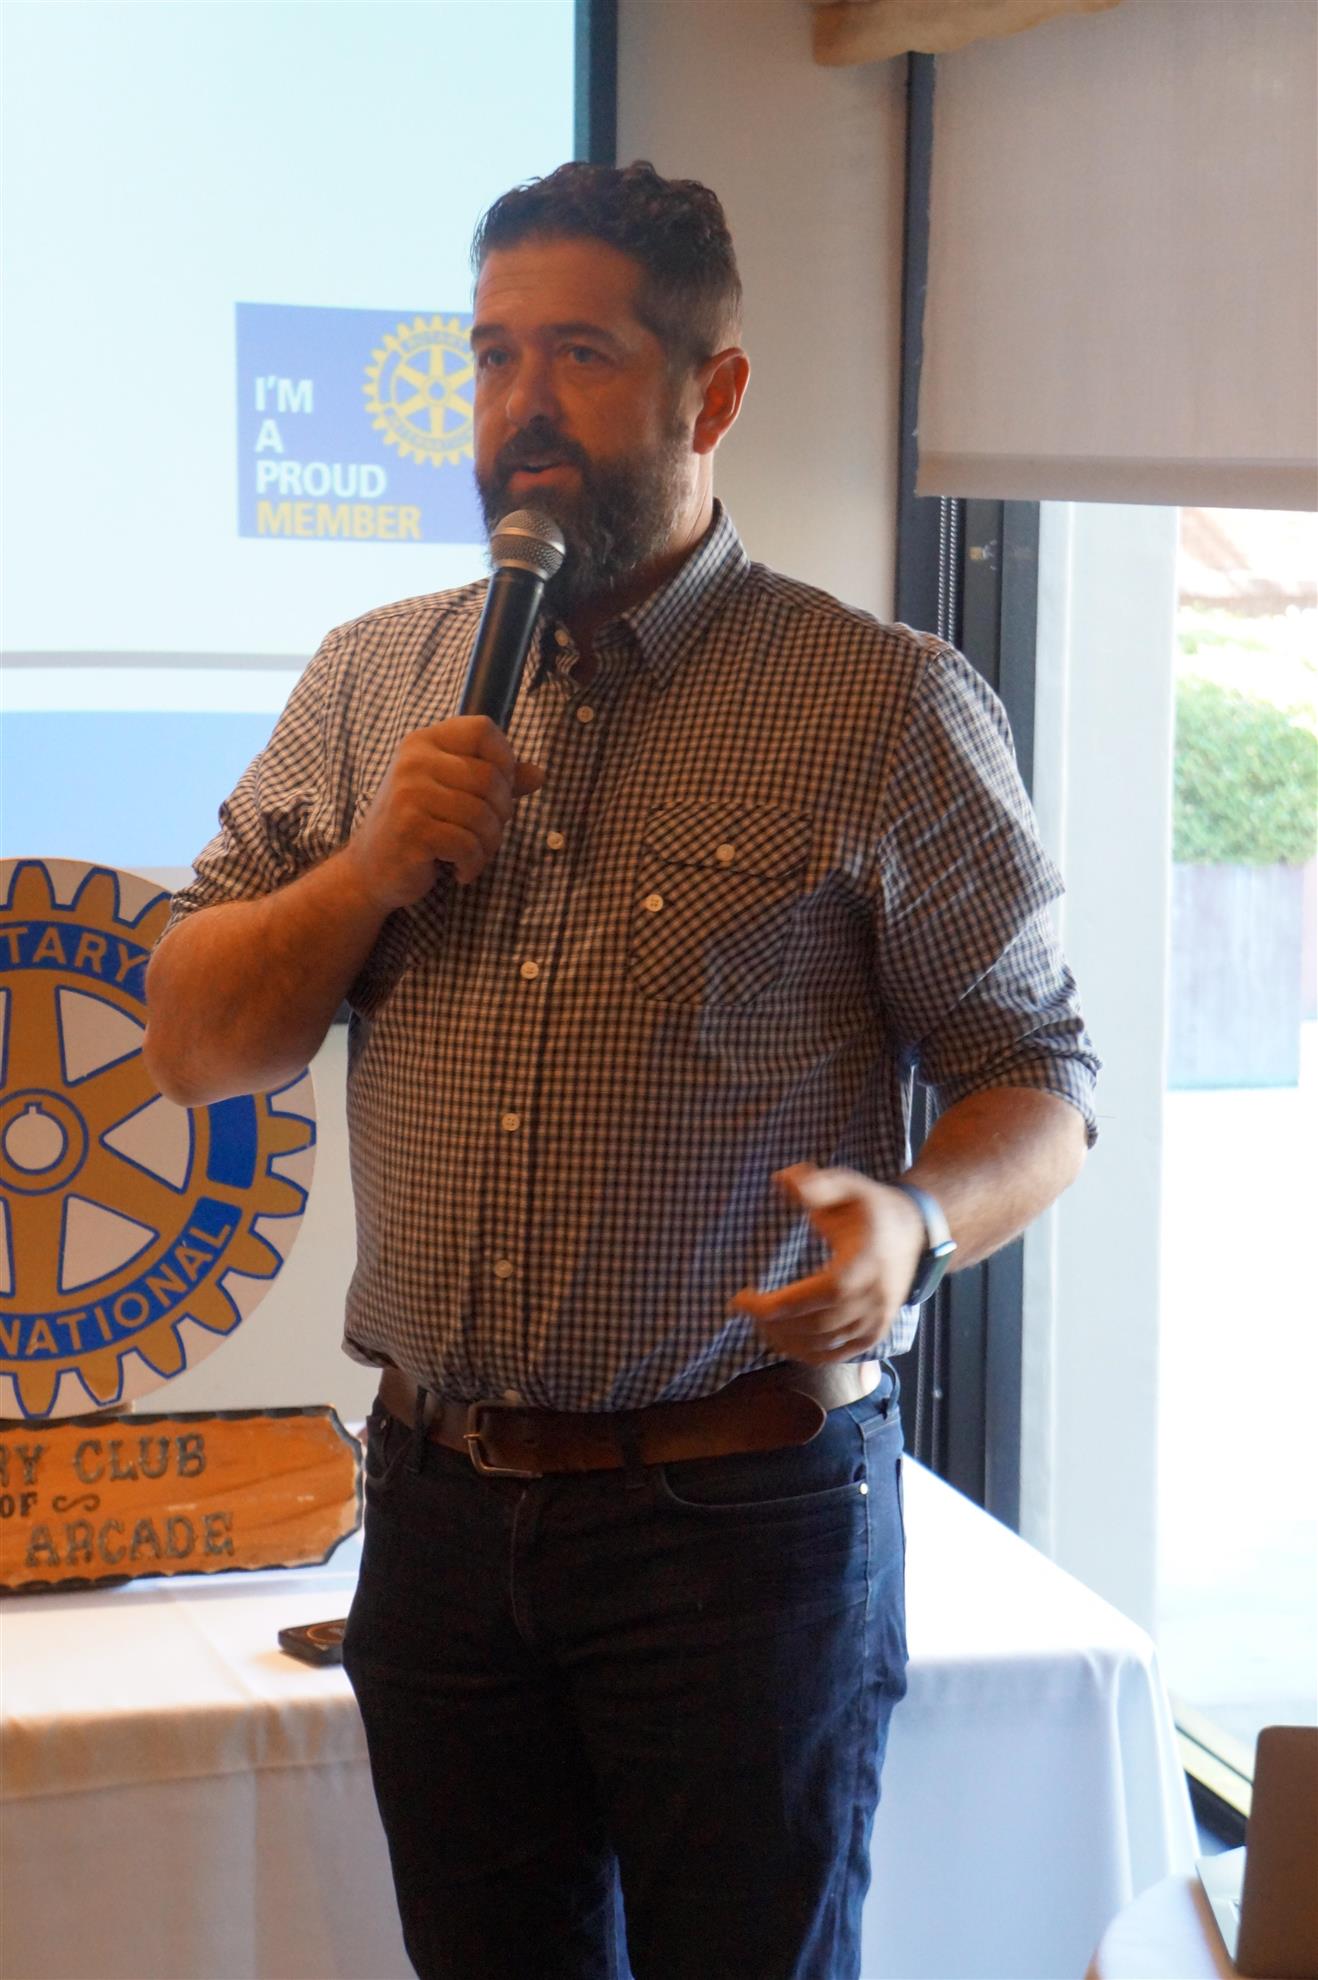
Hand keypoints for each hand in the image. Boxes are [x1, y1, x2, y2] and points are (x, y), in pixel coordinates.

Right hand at [344, 715, 543, 909]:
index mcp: (424, 742)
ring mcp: (409, 795)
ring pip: (482, 815)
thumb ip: (494, 780)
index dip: (505, 757)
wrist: (370, 869)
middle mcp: (414, 762)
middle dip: (501, 813)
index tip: (501, 786)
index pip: (482, 729)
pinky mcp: (411, 830)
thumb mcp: (452, 794)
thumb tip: (539, 774)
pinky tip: (460, 870)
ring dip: (489, 844)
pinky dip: (473, 864)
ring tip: (473, 855)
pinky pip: (468, 845)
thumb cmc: (417, 826)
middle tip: (487, 833)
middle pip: (490, 778)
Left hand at [728, 1163, 926, 1364]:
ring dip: (786, 1340)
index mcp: (866, 1261)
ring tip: (760, 1322)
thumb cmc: (872, 1207)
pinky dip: (808, 1354)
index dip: (780, 1303)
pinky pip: (839, 1355)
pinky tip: (783, 1341)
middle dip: (774, 1323)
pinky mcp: (876, 1332)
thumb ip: (818, 1185)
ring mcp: (877, 1318)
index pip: (823, 1292)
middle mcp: (875, 1296)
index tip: (743, 1298)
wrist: (915, 1232)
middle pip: (819, 1324)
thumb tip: (782, 1180)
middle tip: (746, 1309)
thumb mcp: (848, 1185)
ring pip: (826, 1344)